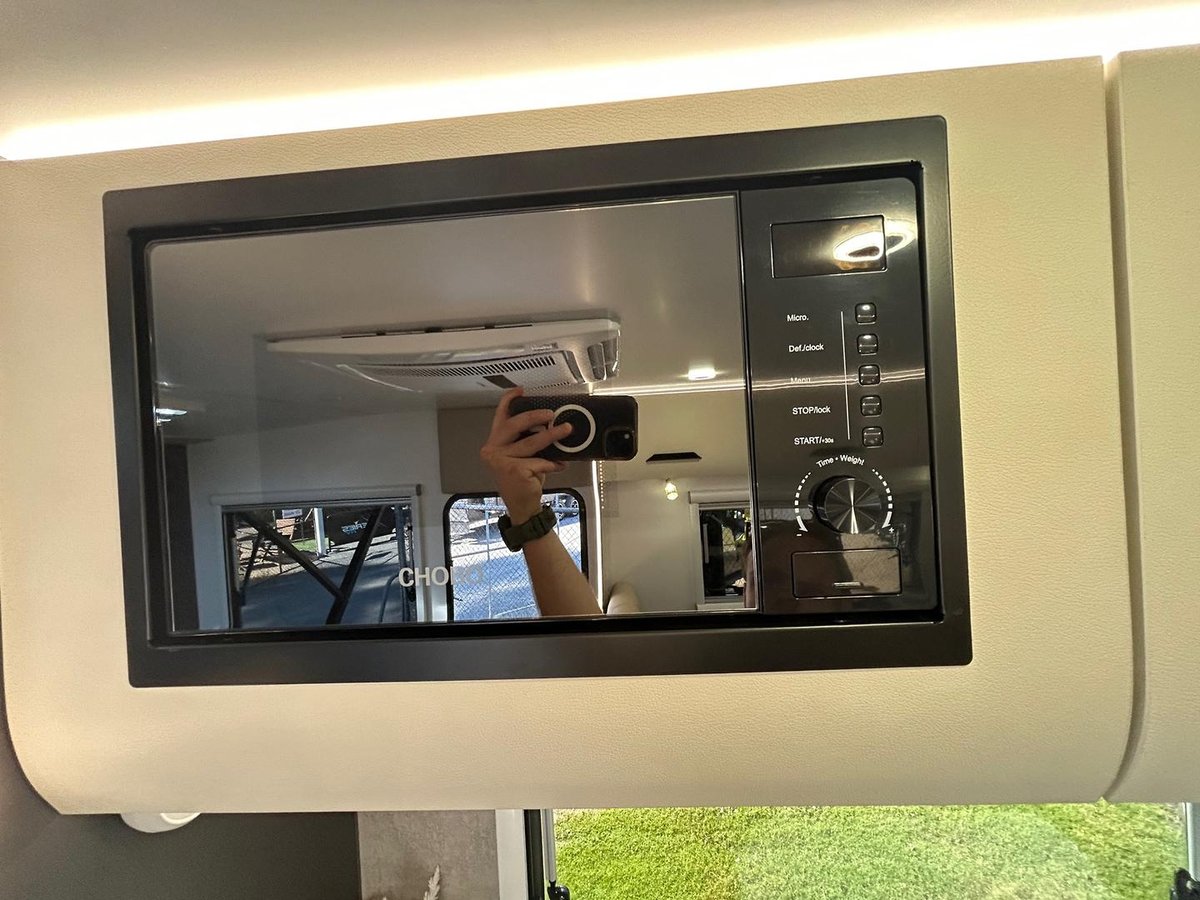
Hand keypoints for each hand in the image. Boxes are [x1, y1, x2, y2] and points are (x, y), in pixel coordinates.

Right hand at [480, 388, 570, 522]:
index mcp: (495, 442)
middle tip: (552, 414)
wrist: (522, 505)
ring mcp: (500, 460)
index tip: (521, 391)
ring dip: (552, 436)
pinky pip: (539, 460)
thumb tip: (551, 424)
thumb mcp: (524, 455)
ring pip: (531, 442)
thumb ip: (529, 440)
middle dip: (535, 416)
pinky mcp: (513, 470)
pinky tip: (559, 465)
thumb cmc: (524, 479)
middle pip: (515, 424)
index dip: (509, 400)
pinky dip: (552, 462)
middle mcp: (492, 449)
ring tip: (566, 431)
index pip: (499, 416)